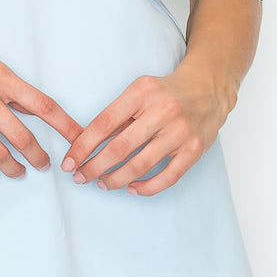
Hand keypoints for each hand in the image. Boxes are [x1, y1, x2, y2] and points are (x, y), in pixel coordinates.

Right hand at [0, 17, 81, 184]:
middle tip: (45, 165)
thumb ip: (5, 85)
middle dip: (38, 157)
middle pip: (23, 137)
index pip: (43, 105)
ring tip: (18, 173)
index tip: (80, 139)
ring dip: (13, 168)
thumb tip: (27, 106)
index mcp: (0, 77)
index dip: (65, 126)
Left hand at [60, 62, 234, 196]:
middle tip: (80, 178)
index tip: (69, 162)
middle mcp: (163, 111)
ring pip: (140, 165)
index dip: (82, 146)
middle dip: (94, 167)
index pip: (104, 123)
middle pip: (120, 148)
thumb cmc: (165, 93)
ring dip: (115, 180)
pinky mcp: (195, 149)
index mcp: (142, 92)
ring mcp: (181, 131)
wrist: (207, 88)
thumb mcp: (139, 92)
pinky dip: (145, 188)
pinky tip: (131, 188)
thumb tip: (84, 145)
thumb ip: (117, 117)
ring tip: (102, 184)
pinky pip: (167, 178)